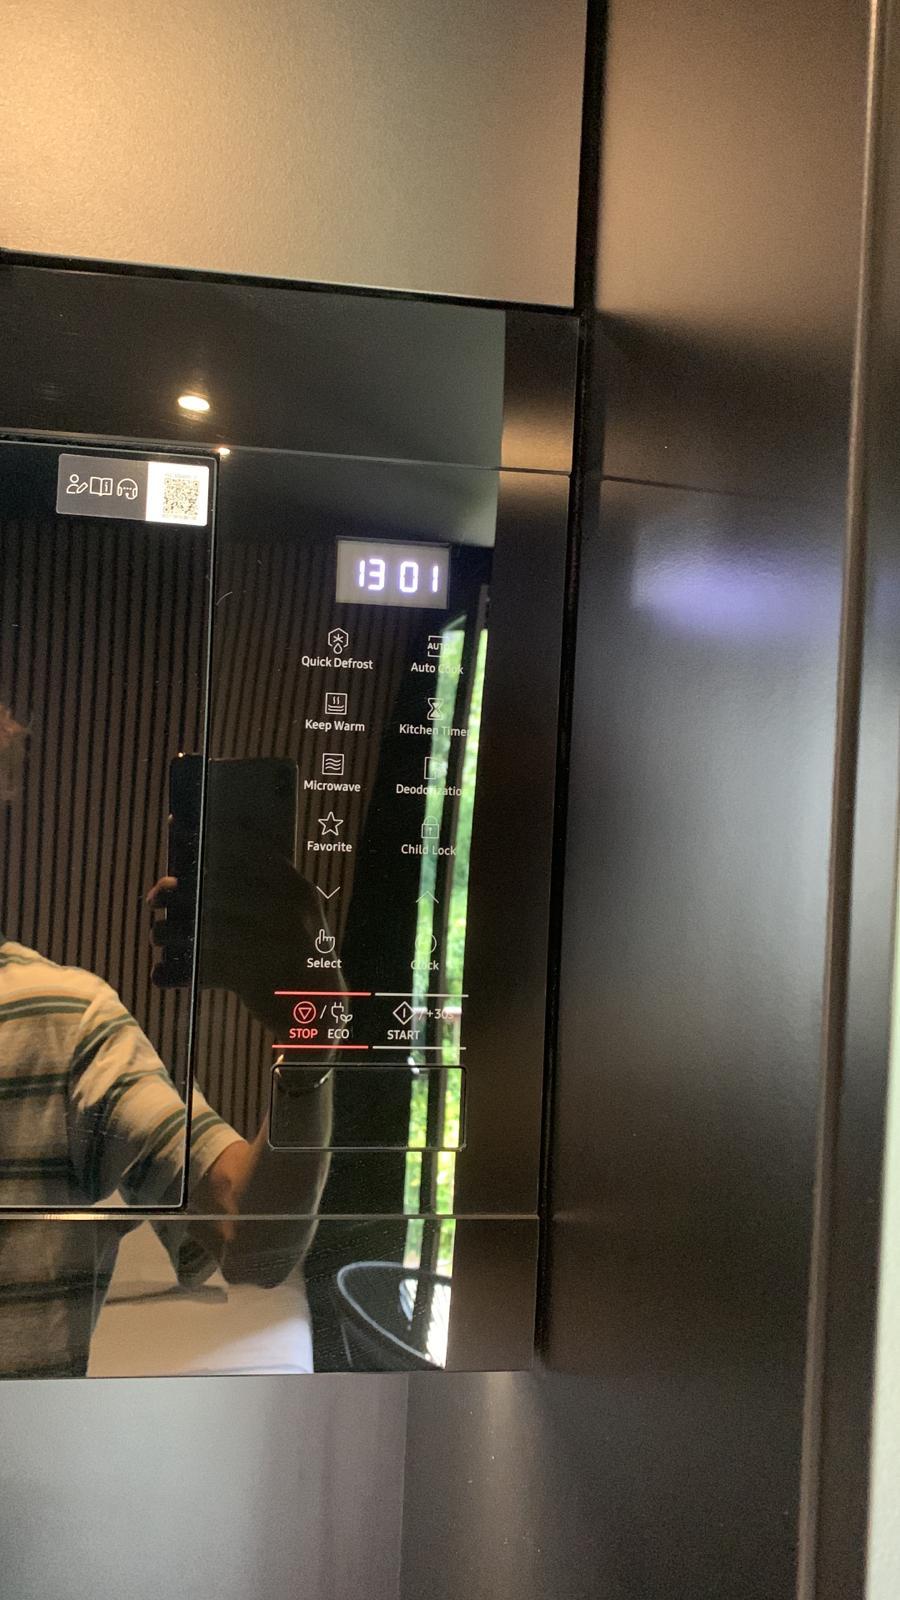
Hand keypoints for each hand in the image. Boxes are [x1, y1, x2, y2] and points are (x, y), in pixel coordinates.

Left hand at [148, 831, 337, 1028]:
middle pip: (212, 888)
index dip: (205, 837)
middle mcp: (285, 913)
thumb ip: (263, 885)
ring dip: (169, 932)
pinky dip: (175, 973)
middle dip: (175, 891)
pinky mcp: (251, 980)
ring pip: (199, 929)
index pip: (245, 850)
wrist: (324, 1013)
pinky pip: (200, 970)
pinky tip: (161, 973)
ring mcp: (270, 945)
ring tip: (158, 934)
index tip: (175, 826)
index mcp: (296, 890)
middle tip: (154, 898)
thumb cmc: (299, 953)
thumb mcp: (297, 913)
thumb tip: (198, 861)